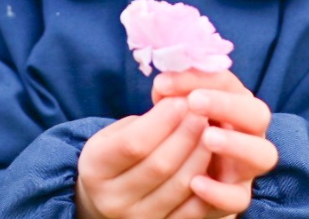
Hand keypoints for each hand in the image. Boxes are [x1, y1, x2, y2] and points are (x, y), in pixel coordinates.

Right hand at [77, 96, 216, 218]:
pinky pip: (193, 210)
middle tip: (203, 110)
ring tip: (212, 130)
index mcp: (95, 168)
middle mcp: (112, 200)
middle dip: (186, 133)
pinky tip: (213, 160)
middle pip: (159, 165)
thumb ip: (144, 122)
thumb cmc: (116, 155)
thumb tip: (182, 100)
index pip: (133, 144)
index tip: (182, 100)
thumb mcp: (116, 133)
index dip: (162, 120)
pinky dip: (208, 183)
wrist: (106, 200)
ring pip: (179, 186)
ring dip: (201, 154)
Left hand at [153, 70, 278, 217]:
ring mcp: (248, 164)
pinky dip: (220, 192)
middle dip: (227, 105)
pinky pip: (240, 198)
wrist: (180, 173)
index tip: (164, 83)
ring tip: (207, 138)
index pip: (227, 82)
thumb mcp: (175, 108)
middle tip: (194, 102)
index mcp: (236, 101)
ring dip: (237, 144)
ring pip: (263, 155)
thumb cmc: (182, 129)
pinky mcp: (238, 195)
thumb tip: (162, 84)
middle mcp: (250, 131)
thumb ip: (172, 94)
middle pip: (258, 114)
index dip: (198, 79)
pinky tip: (195, 183)